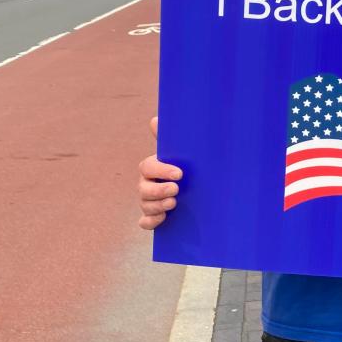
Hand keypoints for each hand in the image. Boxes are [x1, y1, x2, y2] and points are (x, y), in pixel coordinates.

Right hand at [138, 116, 182, 230]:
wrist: (198, 191)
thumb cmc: (187, 167)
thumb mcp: (182, 153)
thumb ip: (170, 138)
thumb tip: (155, 119)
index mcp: (153, 167)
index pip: (148, 167)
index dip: (161, 170)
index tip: (180, 173)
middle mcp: (147, 184)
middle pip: (143, 188)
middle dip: (159, 190)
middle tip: (176, 190)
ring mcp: (149, 202)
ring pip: (145, 205)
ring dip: (158, 205)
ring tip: (174, 204)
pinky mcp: (154, 217)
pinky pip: (145, 222)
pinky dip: (151, 222)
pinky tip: (163, 218)